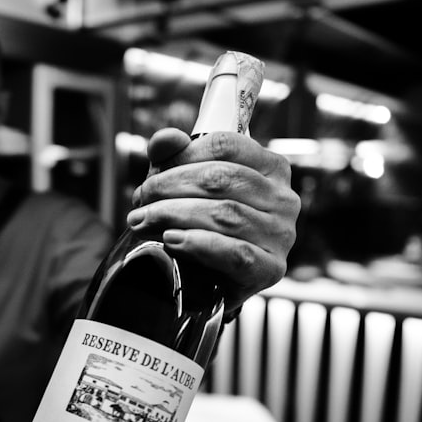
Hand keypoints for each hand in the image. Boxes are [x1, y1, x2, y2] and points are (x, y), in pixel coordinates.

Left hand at [129, 127, 299, 313]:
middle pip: (221, 179)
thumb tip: (164, 139)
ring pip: (225, 214)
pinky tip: (171, 240)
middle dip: (169, 188)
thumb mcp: (184, 185)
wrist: (209, 282)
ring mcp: (281, 235)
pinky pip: (235, 253)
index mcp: (270, 168)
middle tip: (138, 202)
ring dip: (173, 215)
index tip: (151, 175)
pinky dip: (198, 244)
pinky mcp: (271, 269)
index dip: (181, 156)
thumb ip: (173, 157)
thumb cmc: (201, 224)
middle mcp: (283, 198)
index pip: (226, 146)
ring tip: (141, 221)